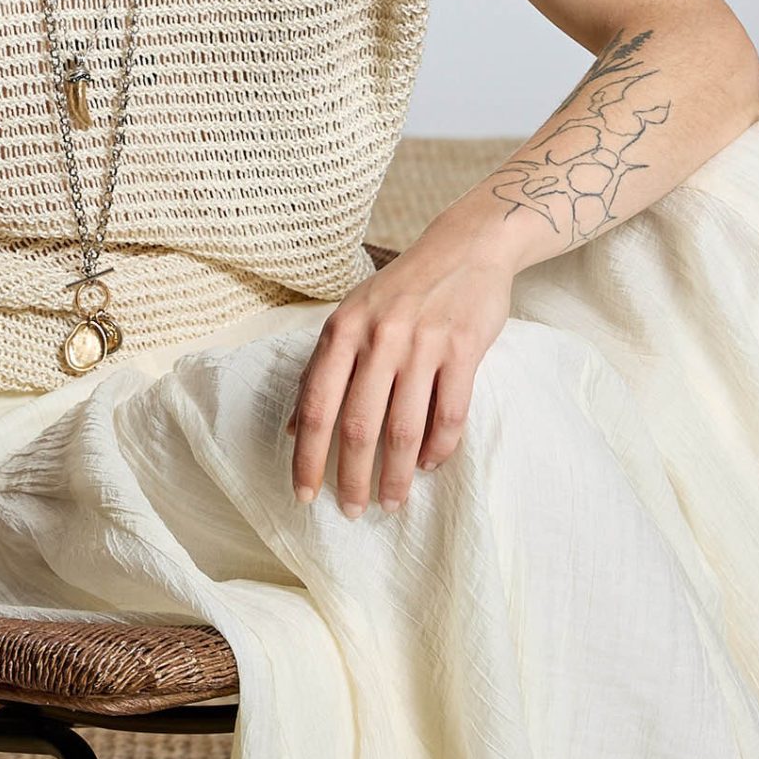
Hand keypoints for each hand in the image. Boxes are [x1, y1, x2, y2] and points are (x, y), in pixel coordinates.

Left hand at [284, 229, 514, 514]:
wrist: (465, 247)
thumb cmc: (401, 289)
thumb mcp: (350, 316)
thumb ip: (322, 368)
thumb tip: (293, 427)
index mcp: (342, 330)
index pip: (316, 407)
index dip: (307, 457)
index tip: (304, 494)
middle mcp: (379, 338)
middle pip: (359, 426)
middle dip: (352, 477)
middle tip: (352, 511)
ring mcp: (423, 345)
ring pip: (405, 429)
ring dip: (396, 475)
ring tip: (391, 502)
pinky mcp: (464, 350)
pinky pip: (450, 413)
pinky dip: (439, 447)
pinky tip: (429, 466)